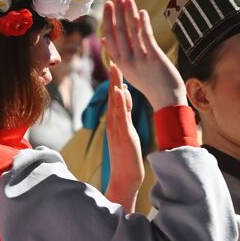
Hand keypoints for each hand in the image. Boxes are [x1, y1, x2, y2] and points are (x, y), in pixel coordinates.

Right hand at [102, 0, 184, 110]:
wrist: (167, 100)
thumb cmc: (150, 83)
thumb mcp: (129, 69)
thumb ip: (117, 53)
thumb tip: (104, 39)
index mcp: (120, 63)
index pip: (110, 37)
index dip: (108, 19)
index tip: (108, 5)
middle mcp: (128, 61)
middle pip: (119, 32)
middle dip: (118, 12)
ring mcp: (141, 60)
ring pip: (132, 32)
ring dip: (130, 13)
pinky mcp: (155, 59)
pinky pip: (147, 38)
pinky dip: (144, 24)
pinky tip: (143, 12)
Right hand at [104, 62, 144, 209]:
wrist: (125, 178)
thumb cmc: (127, 158)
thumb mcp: (126, 133)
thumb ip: (124, 116)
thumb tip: (124, 98)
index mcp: (115, 123)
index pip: (114, 99)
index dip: (115, 83)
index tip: (116, 67)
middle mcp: (113, 124)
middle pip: (112, 98)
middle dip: (114, 79)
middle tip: (115, 61)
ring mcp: (116, 130)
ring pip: (115, 105)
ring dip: (115, 86)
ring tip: (116, 70)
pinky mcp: (123, 136)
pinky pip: (120, 117)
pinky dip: (119, 104)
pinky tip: (120, 92)